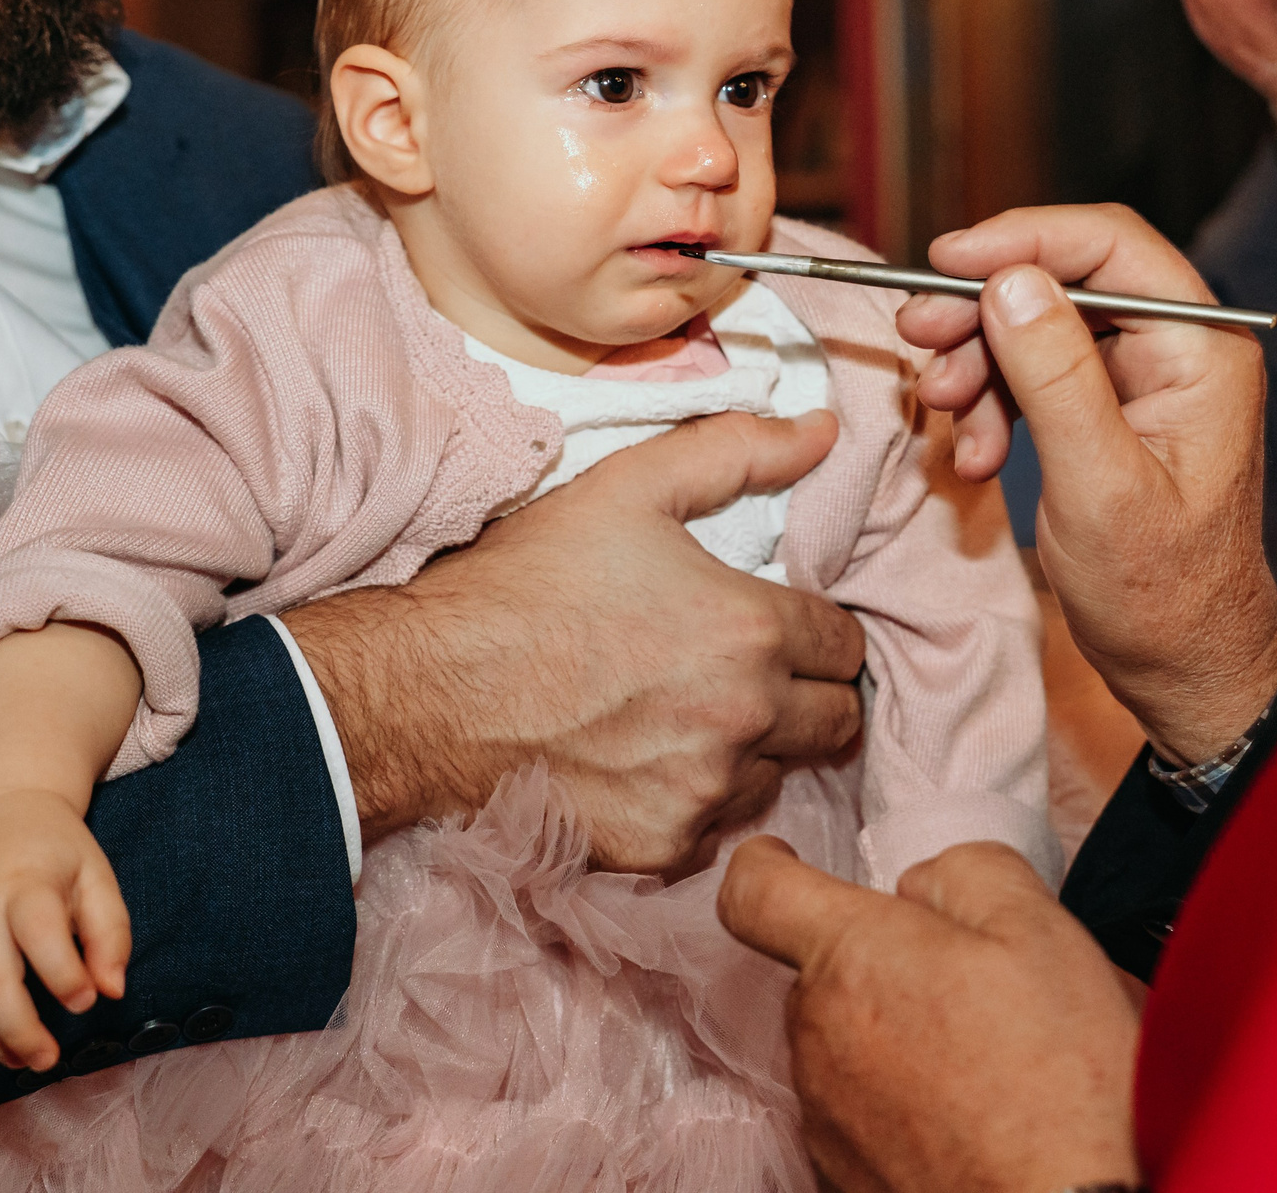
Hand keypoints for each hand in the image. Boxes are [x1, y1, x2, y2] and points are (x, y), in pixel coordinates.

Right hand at [0, 788, 131, 1071]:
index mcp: (25, 882)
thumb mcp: (96, 876)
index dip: (65, 978)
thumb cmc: (54, 851)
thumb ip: (111, 933)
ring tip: (17, 1060)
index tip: (86, 1003)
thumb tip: (111, 992)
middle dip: (19, 1032)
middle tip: (47, 1060)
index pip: (40, 936)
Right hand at [288, 409, 863, 873]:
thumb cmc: (527, 584)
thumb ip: (737, 452)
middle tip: (745, 671)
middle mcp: (745, 719)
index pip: (845, 645)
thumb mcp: (627, 486)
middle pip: (834, 722)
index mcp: (751, 630)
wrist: (430, 692)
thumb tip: (822, 430)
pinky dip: (696, 796)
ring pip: (778, 775)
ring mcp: (704, 792)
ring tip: (685, 713)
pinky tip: (644, 759)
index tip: (775, 624)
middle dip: (805, 693)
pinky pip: (716, 825)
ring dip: (754, 749)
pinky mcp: (663, 847)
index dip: (817, 629)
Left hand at [719, 837, 1142, 1192]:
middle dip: (878, 963)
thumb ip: (966, 872)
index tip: (781, 858)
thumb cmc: (1057, 1078)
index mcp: (852, 954)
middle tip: (965, 983)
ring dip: (891, 1036)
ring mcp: (824, 1114)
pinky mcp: (841, 1175)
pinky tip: (969, 1117)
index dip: (764, 864)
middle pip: (819, 972)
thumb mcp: (1038, 929)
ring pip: (842, 1043)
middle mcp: (817, 1033)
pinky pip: (858, 1113)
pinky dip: (899, 1104)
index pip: (754, 891)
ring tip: (983, 1061)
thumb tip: (923, 885)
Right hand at [897, 205, 1276, 762]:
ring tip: (941, 411)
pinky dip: (990, 405)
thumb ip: (1056, 377)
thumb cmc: (1162, 592)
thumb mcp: (1099, 485)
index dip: (1022, 238)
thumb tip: (1009, 282)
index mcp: (1203, 348)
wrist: (1180, 666)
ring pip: (1036, 326)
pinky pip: (1031, 375)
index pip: (1110, 247)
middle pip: (1063, 281)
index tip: (945, 260)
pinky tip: (971, 454)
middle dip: (982, 308)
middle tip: (916, 333)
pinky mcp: (1105, 409)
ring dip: (977, 363)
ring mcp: (1141, 378)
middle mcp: (1177, 347)